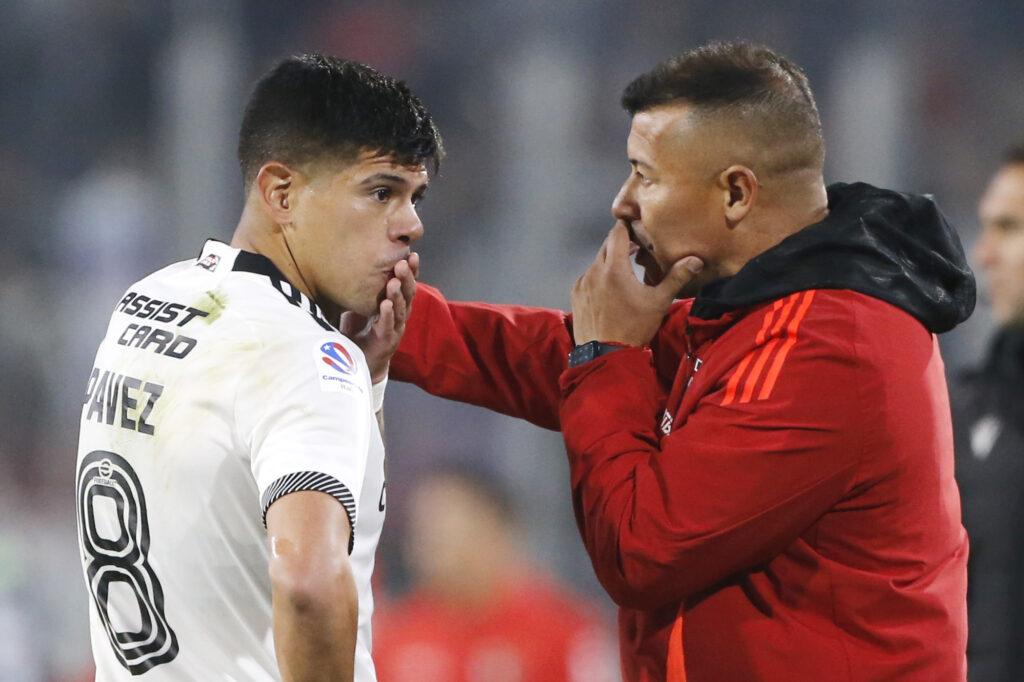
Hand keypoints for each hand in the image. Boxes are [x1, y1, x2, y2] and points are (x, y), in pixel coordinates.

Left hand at [341, 253, 418, 382]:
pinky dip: (387, 314)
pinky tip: (385, 303)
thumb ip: (362, 289)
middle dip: (407, 278)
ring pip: (400, 309)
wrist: (360, 361)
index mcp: (397, 304)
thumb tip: (351, 264)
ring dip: (398, 294)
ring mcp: (396, 328)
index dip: (412, 271)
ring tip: (394, 280)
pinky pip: (388, 326)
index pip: (408, 284)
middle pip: (408, 294)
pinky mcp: (387, 341)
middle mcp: (400, 315)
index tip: (412, 254)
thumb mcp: (360, 305)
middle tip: (403, 262)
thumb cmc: (361, 331)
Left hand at [571, 223, 702, 346]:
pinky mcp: (576, 296)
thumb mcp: (658, 302)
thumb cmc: (634, 327)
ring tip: (625, 270)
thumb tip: (696, 260)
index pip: (617, 233)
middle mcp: (594, 271)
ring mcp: (582, 283)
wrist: (605, 356)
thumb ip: (676, 278)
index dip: (627, 226)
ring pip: (597, 263)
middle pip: (606, 246)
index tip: (638, 226)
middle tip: (637, 246)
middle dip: (621, 243)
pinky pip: (588, 278)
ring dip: (610, 262)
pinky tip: (610, 289)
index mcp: (614, 268)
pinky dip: (599, 277)